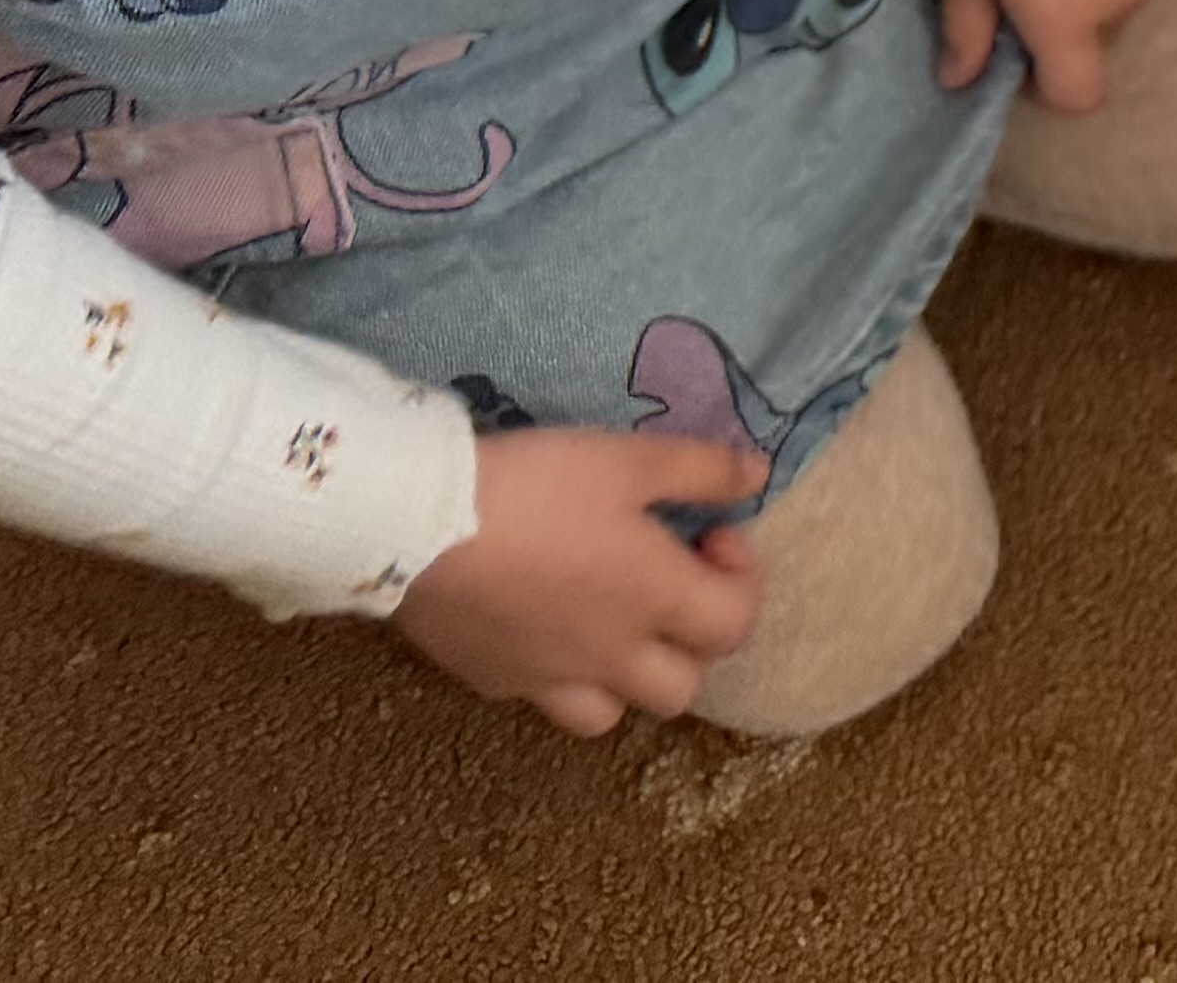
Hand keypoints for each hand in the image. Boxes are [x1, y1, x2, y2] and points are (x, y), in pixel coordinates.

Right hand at [393, 428, 770, 731]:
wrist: (417, 525)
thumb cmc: (538, 487)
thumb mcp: (629, 460)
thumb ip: (702, 470)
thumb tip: (760, 475)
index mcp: (656, 602)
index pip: (736, 625)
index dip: (741, 578)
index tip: (709, 533)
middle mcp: (610, 657)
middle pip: (682, 689)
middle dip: (692, 643)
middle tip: (667, 585)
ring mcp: (547, 679)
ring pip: (612, 715)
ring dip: (626, 678)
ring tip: (610, 620)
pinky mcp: (491, 682)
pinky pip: (542, 700)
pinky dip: (558, 676)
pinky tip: (541, 625)